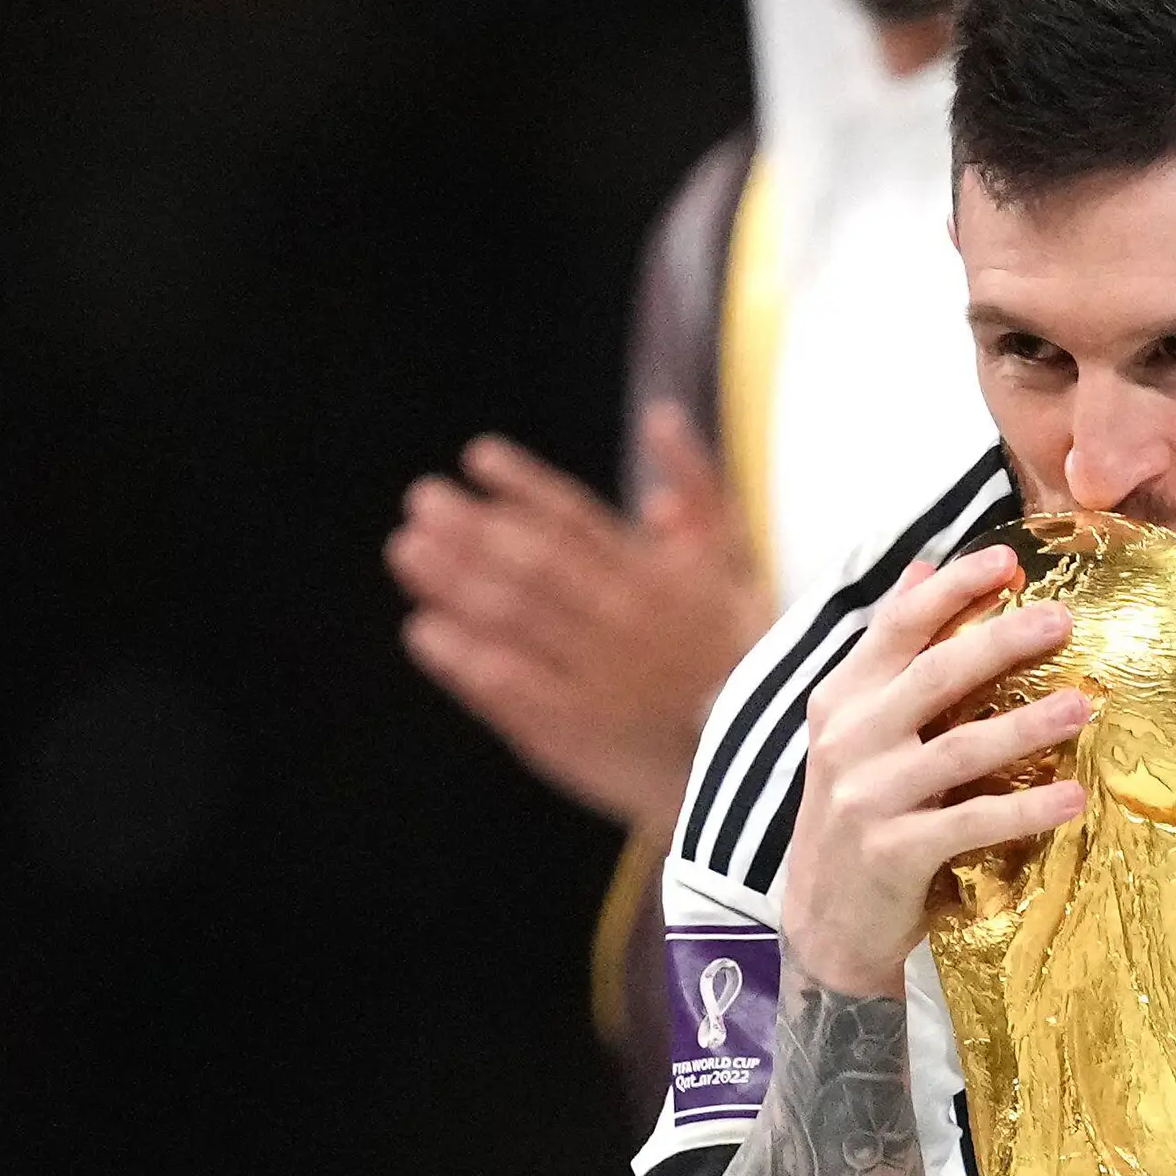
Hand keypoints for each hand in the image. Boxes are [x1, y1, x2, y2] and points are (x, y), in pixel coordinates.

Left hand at [387, 407, 774, 829]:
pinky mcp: (576, 729)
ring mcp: (594, 674)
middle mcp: (619, 618)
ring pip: (515, 619)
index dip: (523, 484)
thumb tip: (660, 415)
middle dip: (473, 528)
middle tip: (422, 499)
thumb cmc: (744, 649)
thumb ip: (699, 484)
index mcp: (654, 576)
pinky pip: (511, 688)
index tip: (477, 457)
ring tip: (408, 551)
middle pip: (533, 563)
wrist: (766, 760)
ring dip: (455, 582)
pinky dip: (464, 659)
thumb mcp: (736, 558)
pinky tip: (423, 631)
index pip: (578, 518)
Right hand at [776, 543, 1092, 997]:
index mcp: (843, 698)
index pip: (899, 625)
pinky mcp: (893, 852)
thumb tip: (921, 567)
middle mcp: (850, 739)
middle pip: (934, 675)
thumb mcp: (856, 727)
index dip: (953, 586)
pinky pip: (970, 822)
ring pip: (959, 748)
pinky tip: (1072, 797)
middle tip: (1063, 618)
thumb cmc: (857, 812)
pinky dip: (1025, 811)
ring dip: (1027, 725)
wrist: (824, 919)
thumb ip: (889, 653)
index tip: (1008, 558)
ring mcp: (868, 796)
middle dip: (1001, 641)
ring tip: (1084, 706)